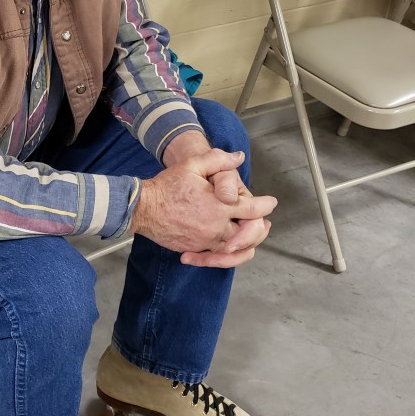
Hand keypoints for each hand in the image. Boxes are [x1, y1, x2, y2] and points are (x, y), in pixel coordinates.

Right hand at [129, 148, 276, 266]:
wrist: (143, 208)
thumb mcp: (192, 165)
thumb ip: (218, 160)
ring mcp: (205, 240)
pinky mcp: (195, 248)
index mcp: (218, 205)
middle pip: (249, 234)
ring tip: (250, 239)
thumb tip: (238, 157)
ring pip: (235, 250)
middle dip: (260, 228)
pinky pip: (216, 258)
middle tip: (264, 223)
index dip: (266, 205)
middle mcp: (215, 226)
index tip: (271, 202)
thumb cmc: (166, 186)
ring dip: (246, 244)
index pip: (253, 209)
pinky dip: (226, 256)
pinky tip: (228, 249)